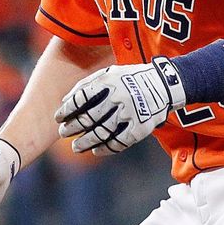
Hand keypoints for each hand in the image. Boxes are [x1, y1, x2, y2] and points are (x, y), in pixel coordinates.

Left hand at [55, 58, 185, 155]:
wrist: (164, 84)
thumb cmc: (130, 78)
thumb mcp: (110, 73)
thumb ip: (87, 84)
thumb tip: (65, 100)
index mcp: (109, 81)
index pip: (82, 98)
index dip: (67, 109)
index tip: (59, 117)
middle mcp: (119, 97)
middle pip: (90, 116)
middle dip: (73, 126)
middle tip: (63, 133)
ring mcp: (131, 113)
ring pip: (103, 132)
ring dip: (86, 141)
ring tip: (75, 146)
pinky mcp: (141, 127)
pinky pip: (120, 142)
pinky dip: (106, 148)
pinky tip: (96, 151)